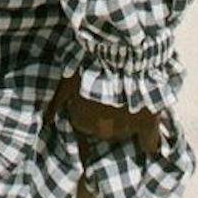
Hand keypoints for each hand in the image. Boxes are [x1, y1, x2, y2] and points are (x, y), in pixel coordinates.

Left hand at [42, 70, 163, 154]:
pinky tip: (149, 143)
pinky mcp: (148, 124)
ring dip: (125, 119)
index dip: (88, 108)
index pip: (83, 122)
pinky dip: (150, 141)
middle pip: (104, 128)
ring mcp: (126, 129)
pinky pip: (150, 142)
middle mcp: (103, 130)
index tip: (92, 97)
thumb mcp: (67, 80)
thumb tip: (47, 120)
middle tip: (111, 94)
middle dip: (106, 114)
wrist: (122, 54)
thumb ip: (56, 102)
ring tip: (129, 100)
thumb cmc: (90, 65)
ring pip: (124, 131)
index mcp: (82, 120)